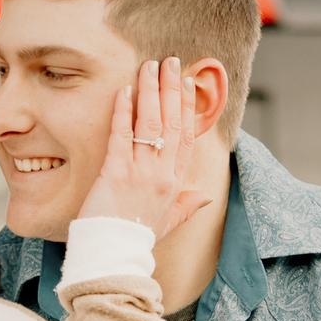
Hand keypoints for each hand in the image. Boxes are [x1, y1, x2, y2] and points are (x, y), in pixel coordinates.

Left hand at [77, 56, 210, 238]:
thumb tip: (206, 196)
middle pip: (172, 123)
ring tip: (149, 66)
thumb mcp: (168, 223)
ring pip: (149, 123)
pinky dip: (122, 111)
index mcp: (176, 184)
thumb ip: (187, 205)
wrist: (114, 258)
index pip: (187, 137)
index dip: (188, 108)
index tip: (188, 84)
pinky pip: (121, 135)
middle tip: (170, 62)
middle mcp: (162, 175)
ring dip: (150, 91)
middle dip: (172, 89)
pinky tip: (124, 91)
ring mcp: (140, 173)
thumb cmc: (137, 240)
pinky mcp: (114, 173)